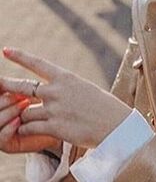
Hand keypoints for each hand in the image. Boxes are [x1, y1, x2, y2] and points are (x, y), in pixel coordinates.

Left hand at [1, 48, 131, 147]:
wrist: (117, 126)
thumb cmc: (104, 108)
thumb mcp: (85, 90)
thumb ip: (64, 89)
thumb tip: (46, 91)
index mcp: (67, 78)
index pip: (38, 64)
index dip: (20, 57)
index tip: (5, 50)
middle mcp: (57, 91)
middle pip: (22, 87)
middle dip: (6, 85)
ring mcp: (55, 109)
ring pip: (25, 112)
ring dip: (24, 117)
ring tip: (28, 121)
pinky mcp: (54, 127)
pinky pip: (29, 128)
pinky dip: (25, 130)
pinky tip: (27, 131)